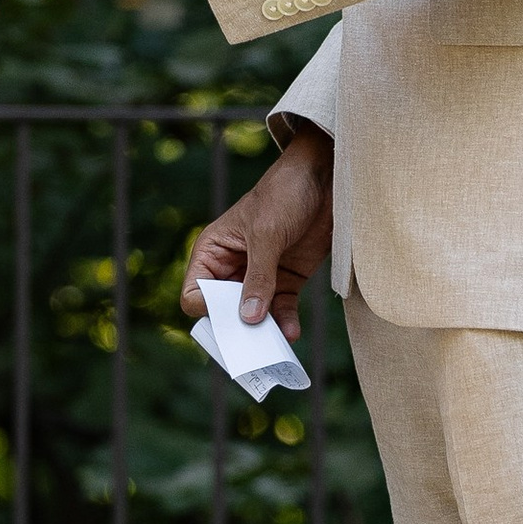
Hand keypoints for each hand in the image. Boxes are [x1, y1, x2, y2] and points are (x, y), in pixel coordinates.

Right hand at [179, 125, 332, 346]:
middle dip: (237, 327)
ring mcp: (260, 276)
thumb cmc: (285, 194)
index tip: (231, 316)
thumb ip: (258, 277)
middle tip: (254, 345)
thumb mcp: (266, 234)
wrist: (327, 179)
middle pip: (224, 310)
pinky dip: (284, 323)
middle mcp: (232, 267)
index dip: (209, 309)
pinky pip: (280, 311)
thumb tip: (248, 318)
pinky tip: (291, 332)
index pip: (195, 293)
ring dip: (264, 331)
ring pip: (253, 316)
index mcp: (213, 251)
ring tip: (276, 344)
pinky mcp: (287, 280)